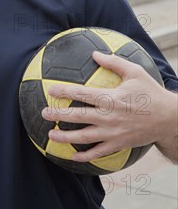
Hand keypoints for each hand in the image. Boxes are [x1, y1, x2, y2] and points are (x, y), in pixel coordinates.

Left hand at [41, 51, 177, 161]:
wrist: (168, 118)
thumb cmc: (150, 92)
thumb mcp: (134, 72)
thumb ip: (113, 62)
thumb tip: (95, 53)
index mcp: (110, 98)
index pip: (81, 93)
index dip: (63, 91)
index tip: (50, 90)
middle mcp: (108, 117)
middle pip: (77, 116)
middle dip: (58, 115)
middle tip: (43, 113)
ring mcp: (112, 133)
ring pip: (84, 137)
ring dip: (65, 137)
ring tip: (51, 135)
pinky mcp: (118, 144)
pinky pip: (98, 152)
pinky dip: (85, 155)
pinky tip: (72, 155)